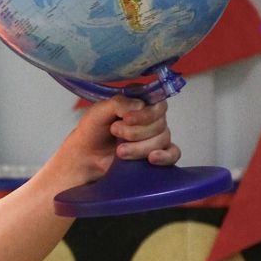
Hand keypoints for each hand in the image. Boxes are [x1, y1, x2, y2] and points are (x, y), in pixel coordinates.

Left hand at [64, 96, 180, 180]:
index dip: (145, 113)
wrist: (87, 156)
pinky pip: (173, 154)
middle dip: (135, 132)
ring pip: (162, 139)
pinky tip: (152, 159)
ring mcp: (156, 136)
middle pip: (159, 123)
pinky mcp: (157, 153)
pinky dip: (165, 156)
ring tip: (120, 151)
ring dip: (140, 147)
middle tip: (114, 132)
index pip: (157, 103)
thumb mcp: (99, 111)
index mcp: (140, 102)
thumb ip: (119, 103)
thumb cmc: (93, 130)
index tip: (126, 119)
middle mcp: (151, 117)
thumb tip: (140, 106)